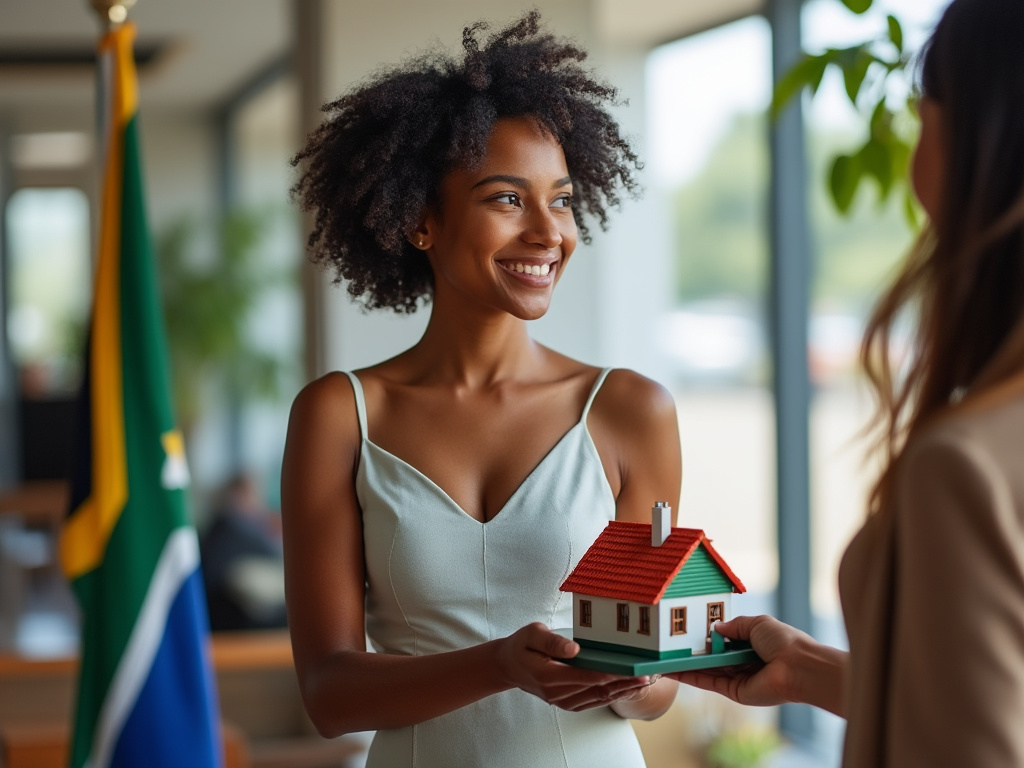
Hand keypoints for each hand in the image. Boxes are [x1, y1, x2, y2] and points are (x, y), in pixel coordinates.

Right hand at [495, 622, 652, 711]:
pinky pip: (592, 701)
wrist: (508, 666)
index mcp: (548, 676)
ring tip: (644, 681)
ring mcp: (562, 701)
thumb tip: (575, 648)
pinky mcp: (567, 703)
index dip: (611, 673)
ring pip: (598, 698)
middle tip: (647, 674)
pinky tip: (626, 688)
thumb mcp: (531, 634)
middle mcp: (556, 694)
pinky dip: (611, 695)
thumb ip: (552, 641)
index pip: (586, 676)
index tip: (631, 668)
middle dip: (624, 682)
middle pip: (597, 689)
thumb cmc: (521, 645)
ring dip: (621, 691)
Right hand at [664, 615, 822, 707]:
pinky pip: (708, 682)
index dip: (707, 635)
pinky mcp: (733, 692)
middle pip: (712, 655)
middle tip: (668, 644)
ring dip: (685, 664)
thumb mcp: (757, 624)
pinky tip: (673, 670)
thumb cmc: (784, 642)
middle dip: (692, 650)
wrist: (799, 668)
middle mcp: (743, 661)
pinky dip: (690, 676)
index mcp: (752, 643)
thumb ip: (735, 625)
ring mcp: (737, 677)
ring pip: (706, 669)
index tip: (686, 630)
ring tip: (663, 656)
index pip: (724, 639)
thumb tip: (715, 627)